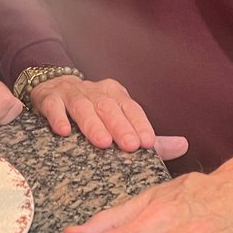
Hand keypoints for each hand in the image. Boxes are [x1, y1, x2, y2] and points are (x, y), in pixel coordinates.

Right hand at [31, 76, 187, 159]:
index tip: (148, 143)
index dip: (139, 123)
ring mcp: (70, 93)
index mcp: (115, 94)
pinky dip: (58, 117)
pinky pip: (53, 106)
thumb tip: (183, 145)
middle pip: (109, 106)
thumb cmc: (92, 111)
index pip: (130, 107)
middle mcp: (94, 91)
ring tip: (102, 142)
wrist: (51, 87)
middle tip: (130, 146)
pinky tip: (62, 132)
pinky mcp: (48, 98)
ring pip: (83, 106)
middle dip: (120, 126)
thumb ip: (147, 136)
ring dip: (92, 123)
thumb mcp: (120, 119)